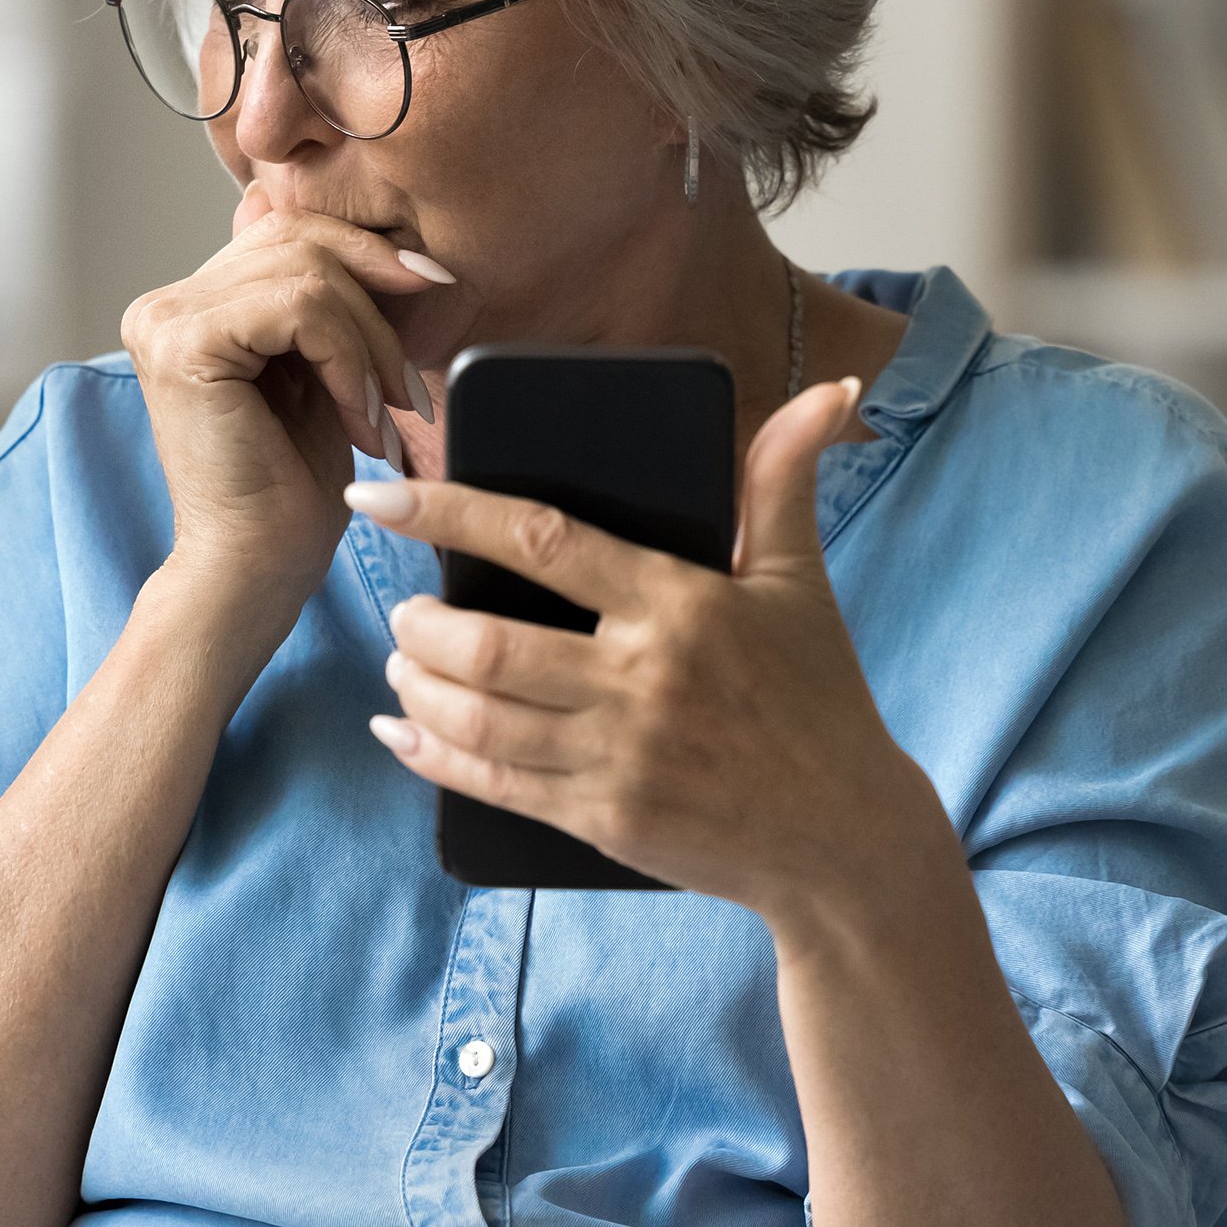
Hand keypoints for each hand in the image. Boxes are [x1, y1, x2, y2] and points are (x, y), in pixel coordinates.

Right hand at [120, 193, 445, 625]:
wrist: (256, 572)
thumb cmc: (290, 490)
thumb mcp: (318, 371)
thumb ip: (318, 298)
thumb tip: (364, 227)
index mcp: (191, 304)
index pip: (290, 230)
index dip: (368, 253)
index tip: (433, 289)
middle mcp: (165, 304)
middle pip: (302, 239)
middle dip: (379, 304)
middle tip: (408, 386)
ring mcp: (166, 320)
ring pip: (310, 273)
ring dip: (370, 344)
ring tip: (384, 413)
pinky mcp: (184, 344)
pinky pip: (300, 307)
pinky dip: (349, 359)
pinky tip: (358, 418)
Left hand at [346, 374, 945, 917]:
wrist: (845, 837)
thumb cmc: (819, 697)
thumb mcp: (799, 581)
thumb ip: (783, 481)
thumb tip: (829, 389)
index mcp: (679, 604)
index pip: (542, 541)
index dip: (450, 513)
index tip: (381, 499)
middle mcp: (641, 679)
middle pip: (491, 645)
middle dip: (422, 624)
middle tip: (404, 607)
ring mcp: (619, 758)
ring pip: (479, 718)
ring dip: (418, 686)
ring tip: (401, 661)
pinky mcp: (605, 821)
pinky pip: (493, 785)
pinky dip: (430, 758)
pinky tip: (401, 732)